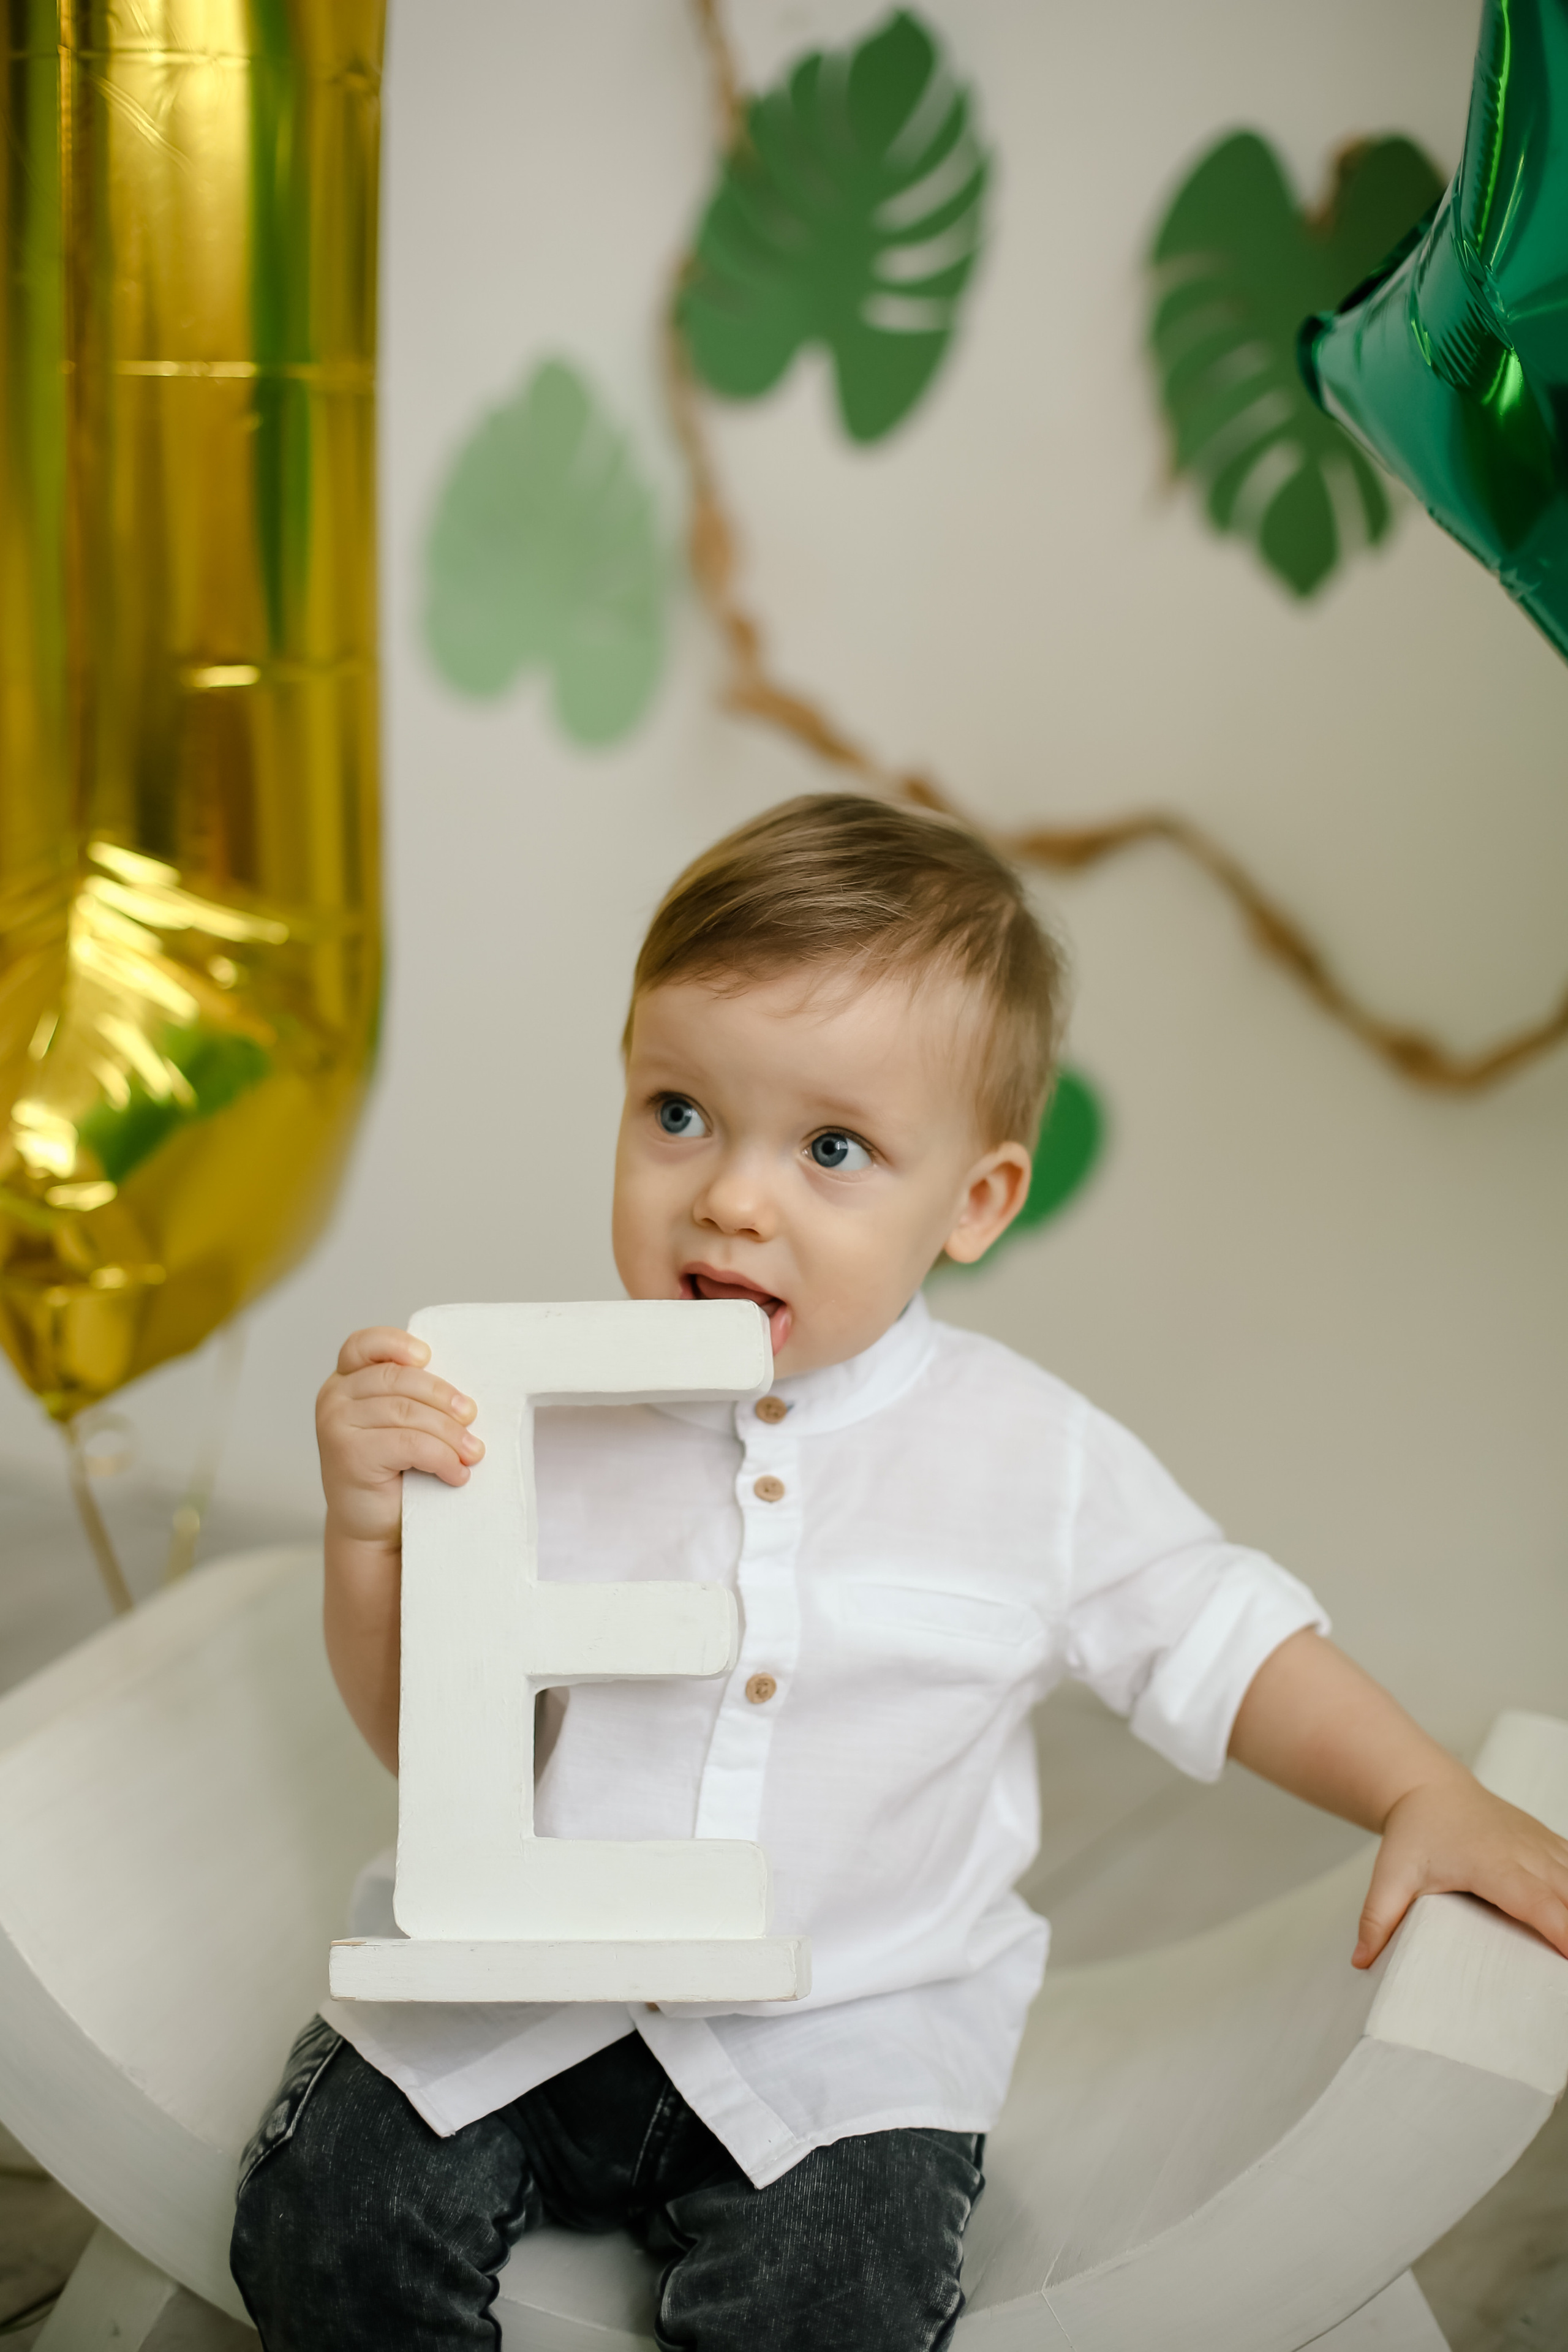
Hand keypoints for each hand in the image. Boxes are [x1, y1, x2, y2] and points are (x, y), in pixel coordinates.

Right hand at [316, 1326, 483, 1549]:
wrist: (373, 1525)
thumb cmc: (396, 1470)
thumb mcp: (402, 1423)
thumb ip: (414, 1397)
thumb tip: (464, 1393)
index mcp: (347, 1379)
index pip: (365, 1344)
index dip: (397, 1343)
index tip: (429, 1357)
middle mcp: (334, 1397)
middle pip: (399, 1379)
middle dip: (443, 1398)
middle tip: (472, 1418)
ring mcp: (335, 1424)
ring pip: (407, 1412)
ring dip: (450, 1433)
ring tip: (472, 1453)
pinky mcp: (348, 1454)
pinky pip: (409, 1443)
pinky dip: (441, 1457)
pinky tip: (456, 1473)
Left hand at [1355, 1765, 1567, 1967]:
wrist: (1428, 1788)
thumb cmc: (1415, 1831)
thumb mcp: (1390, 1875)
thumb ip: (1378, 1919)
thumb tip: (1361, 1960)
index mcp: (1491, 1864)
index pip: (1535, 1900)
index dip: (1561, 1929)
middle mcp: (1524, 1852)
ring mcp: (1541, 1845)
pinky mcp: (1549, 1842)